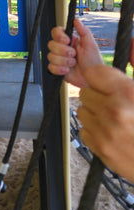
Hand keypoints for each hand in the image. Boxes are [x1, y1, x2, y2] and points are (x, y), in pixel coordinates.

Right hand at [47, 18, 102, 86]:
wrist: (93, 77)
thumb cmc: (93, 60)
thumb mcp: (90, 44)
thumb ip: (84, 31)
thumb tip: (76, 20)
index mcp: (68, 40)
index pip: (55, 32)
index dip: (58, 36)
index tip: (67, 41)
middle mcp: (61, 48)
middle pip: (51, 44)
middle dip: (63, 51)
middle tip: (74, 54)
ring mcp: (58, 58)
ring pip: (50, 56)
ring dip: (63, 61)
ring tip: (73, 63)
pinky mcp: (57, 69)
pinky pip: (50, 67)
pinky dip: (60, 69)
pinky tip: (68, 70)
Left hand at [78, 64, 133, 180]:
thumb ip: (126, 82)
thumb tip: (108, 61)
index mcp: (127, 93)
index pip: (93, 73)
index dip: (98, 78)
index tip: (103, 82)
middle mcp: (114, 110)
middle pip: (85, 92)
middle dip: (97, 96)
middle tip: (114, 104)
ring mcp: (105, 130)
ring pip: (82, 110)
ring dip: (94, 113)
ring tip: (113, 120)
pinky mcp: (100, 148)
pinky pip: (84, 130)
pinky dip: (94, 131)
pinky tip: (111, 134)